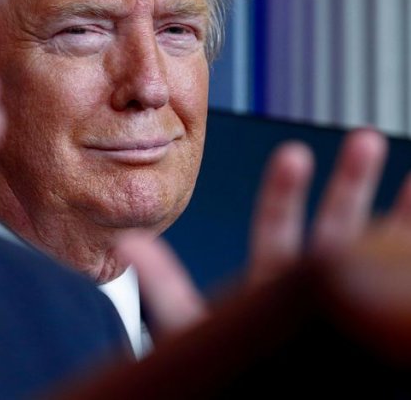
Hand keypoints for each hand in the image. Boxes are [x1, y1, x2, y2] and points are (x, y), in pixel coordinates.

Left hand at [119, 128, 410, 339]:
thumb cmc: (211, 380)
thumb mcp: (191, 328)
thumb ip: (167, 288)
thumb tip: (131, 247)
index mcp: (266, 287)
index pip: (278, 228)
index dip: (286, 191)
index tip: (295, 154)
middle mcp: (307, 296)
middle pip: (336, 229)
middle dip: (351, 184)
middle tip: (366, 139)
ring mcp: (338, 313)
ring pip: (372, 256)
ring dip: (397, 217)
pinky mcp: (362, 338)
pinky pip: (396, 300)